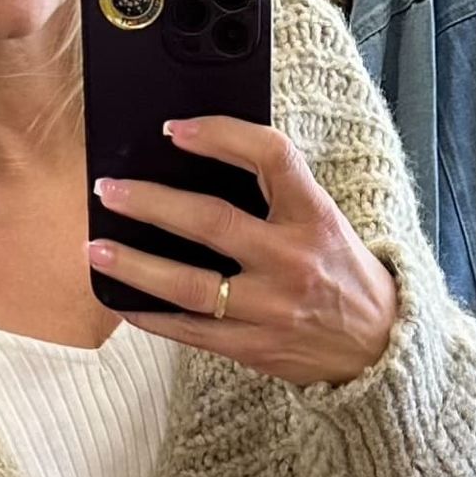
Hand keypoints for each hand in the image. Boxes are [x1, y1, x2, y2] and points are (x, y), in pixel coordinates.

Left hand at [88, 115, 399, 386]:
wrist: (378, 347)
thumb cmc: (343, 274)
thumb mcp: (325, 222)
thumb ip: (276, 196)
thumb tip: (200, 167)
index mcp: (316, 217)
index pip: (270, 157)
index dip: (221, 135)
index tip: (176, 129)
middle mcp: (292, 260)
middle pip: (211, 222)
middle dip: (151, 203)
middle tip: (109, 190)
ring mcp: (270, 308)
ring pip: (190, 285)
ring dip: (135, 265)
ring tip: (97, 248)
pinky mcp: (253, 346)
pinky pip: (190, 331)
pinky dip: (151, 315)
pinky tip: (122, 300)